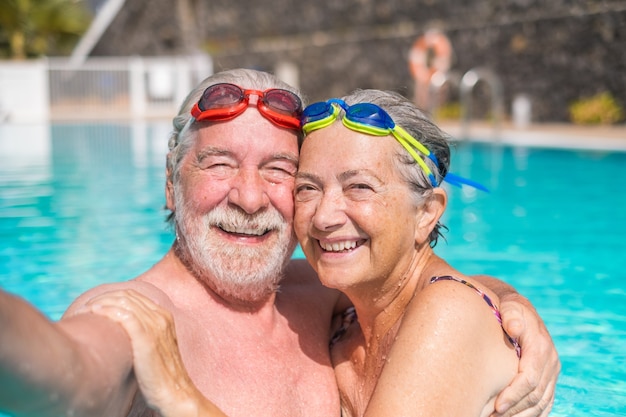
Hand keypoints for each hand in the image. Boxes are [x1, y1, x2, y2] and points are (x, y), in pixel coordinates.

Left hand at [84, 290, 226, 416]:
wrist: (173, 392)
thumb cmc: (159, 375)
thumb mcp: (155, 347)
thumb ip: (143, 333)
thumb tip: (118, 330)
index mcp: (164, 316)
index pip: (135, 295)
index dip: (113, 296)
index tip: (96, 303)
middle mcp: (161, 317)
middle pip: (128, 296)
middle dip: (105, 297)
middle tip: (86, 306)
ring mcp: (155, 326)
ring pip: (125, 302)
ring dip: (103, 302)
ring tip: (86, 309)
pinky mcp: (147, 338)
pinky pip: (125, 315)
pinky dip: (108, 310)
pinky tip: (96, 313)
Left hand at [492, 292, 560, 416]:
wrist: (520, 310)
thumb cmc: (509, 310)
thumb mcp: (510, 307)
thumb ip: (511, 316)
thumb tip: (513, 327)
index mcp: (541, 347)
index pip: (530, 378)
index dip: (514, 394)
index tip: (496, 406)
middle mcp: (550, 361)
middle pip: (536, 395)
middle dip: (514, 409)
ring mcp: (551, 372)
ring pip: (541, 403)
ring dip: (521, 415)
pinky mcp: (549, 379)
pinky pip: (544, 403)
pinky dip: (531, 414)